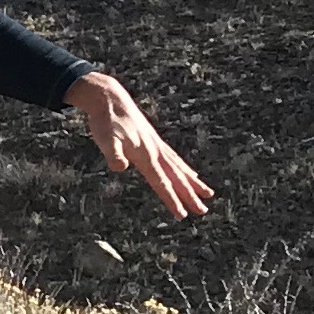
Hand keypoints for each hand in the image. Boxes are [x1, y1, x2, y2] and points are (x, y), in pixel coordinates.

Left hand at [66, 72, 210, 221]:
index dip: (171, 199)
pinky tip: (191, 173)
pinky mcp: (154, 141)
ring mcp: (157, 146)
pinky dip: (184, 168)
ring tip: (208, 194)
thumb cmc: (105, 121)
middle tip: (203, 211)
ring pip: (179, 168)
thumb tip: (120, 167)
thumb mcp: (104, 138)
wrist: (110, 99)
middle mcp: (155, 151)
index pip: (161, 182)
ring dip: (193, 183)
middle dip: (189, 195)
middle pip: (175, 178)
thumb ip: (113, 153)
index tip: (183, 215)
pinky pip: (174, 159)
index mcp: (145, 155)